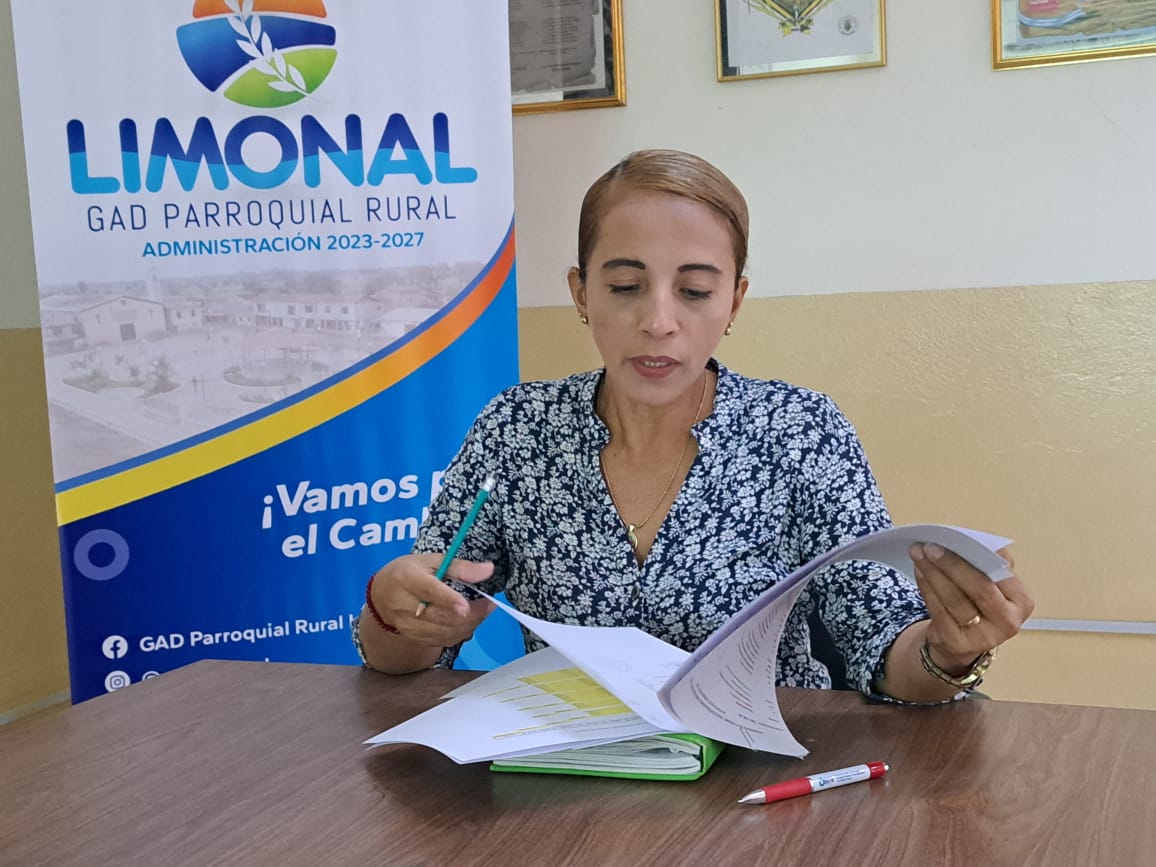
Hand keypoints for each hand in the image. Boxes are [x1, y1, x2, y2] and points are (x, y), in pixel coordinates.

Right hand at [369, 553, 495, 647]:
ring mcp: (407, 625)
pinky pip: (442, 641)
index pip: (429, 591)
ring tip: (483, 611)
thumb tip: (488, 570)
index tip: (466, 606)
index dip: (448, 600)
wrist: (381, 595)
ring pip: (444, 631)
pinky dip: (460, 633)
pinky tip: (468, 622)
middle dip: (471, 613)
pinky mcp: (413, 638)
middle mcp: (404, 604)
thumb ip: (460, 567)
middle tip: (489, 604)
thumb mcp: (431, 560)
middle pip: (440, 616)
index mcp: (407, 578)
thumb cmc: (409, 573)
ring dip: (469, 624)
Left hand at [909, 543, 1033, 674]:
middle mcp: (1008, 622)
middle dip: (952, 565)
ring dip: (934, 574)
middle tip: (930, 547)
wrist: (964, 641)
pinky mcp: (957, 644)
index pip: (999, 574)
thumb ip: (988, 564)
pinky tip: (920, 573)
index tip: (952, 539)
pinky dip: (926, 588)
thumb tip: (968, 540)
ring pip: (955, 600)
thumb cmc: (979, 604)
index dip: (975, 556)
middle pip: (978, 589)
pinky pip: (939, 611)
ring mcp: (983, 637)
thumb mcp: (993, 586)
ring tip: (919, 556)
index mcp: (1021, 600)